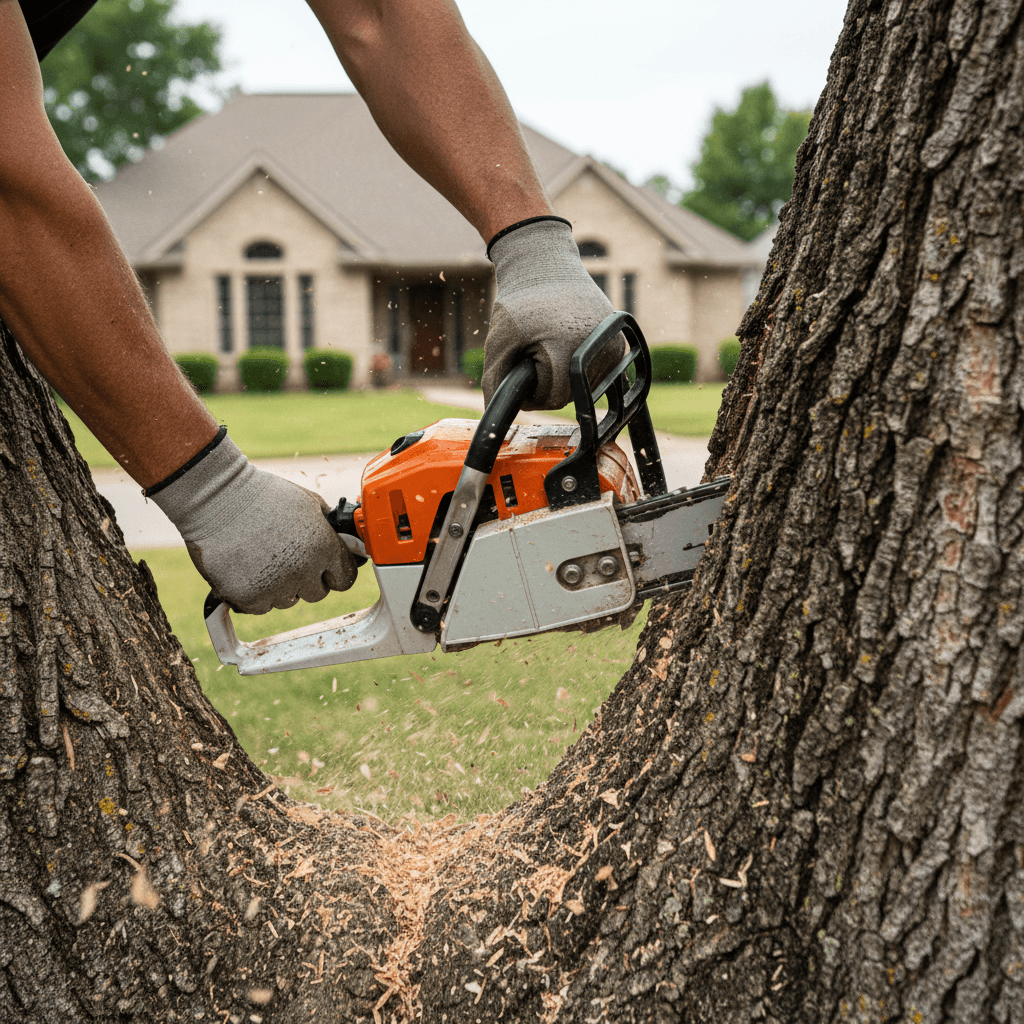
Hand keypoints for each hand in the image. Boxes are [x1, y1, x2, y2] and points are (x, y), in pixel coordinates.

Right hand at [149, 430, 356, 613]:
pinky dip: (254, 593)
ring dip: (280, 586)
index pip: (345, 579)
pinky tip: (246, 568)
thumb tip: (347, 544)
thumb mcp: (309, 503)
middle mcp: (303, 571)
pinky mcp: (247, 597)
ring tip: (262, 556)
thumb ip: (331, 529)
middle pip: (318, 594)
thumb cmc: (264, 496)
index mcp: (324, 548)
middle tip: (287, 558)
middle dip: (307, 579)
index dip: (334, 572)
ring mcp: (275, 587)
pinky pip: (260, 607)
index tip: (325, 569)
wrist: (217, 497)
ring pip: (288, 601)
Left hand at [481, 217, 623, 409]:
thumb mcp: (499, 342)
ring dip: (565, 374)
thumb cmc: (520, 303)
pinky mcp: (620, 341)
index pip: (554, 398)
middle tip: (535, 352)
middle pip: (571, 394)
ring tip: (551, 343)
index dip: (534, 392)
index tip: (524, 370)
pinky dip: (580, 366)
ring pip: (586, 386)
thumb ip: (495, 380)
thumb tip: (495, 411)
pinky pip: (598, 371)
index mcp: (569, 351)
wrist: (546, 265)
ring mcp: (613, 345)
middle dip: (549, 381)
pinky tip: (567, 343)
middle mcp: (598, 349)